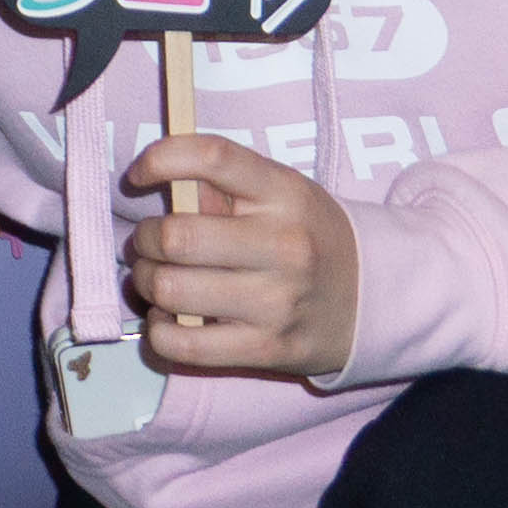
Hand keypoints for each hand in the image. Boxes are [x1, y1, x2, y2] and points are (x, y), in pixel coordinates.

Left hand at [121, 130, 356, 380]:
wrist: (370, 300)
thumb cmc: (306, 235)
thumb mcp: (280, 193)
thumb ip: (222, 184)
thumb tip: (156, 185)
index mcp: (285, 193)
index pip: (213, 157)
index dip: (160, 159)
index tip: (138, 176)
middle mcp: (284, 246)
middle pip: (177, 236)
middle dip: (145, 238)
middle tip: (149, 243)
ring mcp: (276, 303)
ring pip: (171, 289)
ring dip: (146, 282)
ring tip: (156, 279)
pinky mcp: (265, 350)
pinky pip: (183, 344)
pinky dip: (159, 329)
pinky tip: (167, 318)